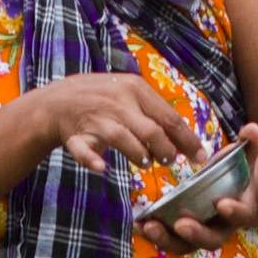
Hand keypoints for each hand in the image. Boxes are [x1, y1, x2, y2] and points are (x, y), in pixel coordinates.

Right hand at [32, 72, 195, 174]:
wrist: (56, 101)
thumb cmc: (101, 98)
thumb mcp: (129, 93)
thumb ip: (154, 112)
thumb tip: (184, 139)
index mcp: (135, 89)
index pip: (170, 118)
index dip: (188, 141)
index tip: (201, 158)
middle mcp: (118, 102)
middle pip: (152, 131)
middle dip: (166, 152)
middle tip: (168, 161)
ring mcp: (97, 118)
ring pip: (124, 139)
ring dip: (139, 156)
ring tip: (144, 162)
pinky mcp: (76, 134)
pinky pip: (84, 150)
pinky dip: (92, 160)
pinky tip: (101, 168)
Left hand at [137, 122, 257, 254]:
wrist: (228, 192)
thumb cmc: (235, 173)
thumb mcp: (243, 158)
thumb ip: (249, 145)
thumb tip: (252, 127)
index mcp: (241, 210)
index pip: (241, 215)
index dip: (233, 211)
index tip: (220, 203)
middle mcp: (221, 228)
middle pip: (211, 239)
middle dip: (195, 233)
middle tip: (180, 224)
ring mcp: (199, 235)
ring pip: (185, 245)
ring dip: (166, 239)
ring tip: (149, 226)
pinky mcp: (180, 236)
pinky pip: (167, 239)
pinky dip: (151, 233)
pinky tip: (137, 224)